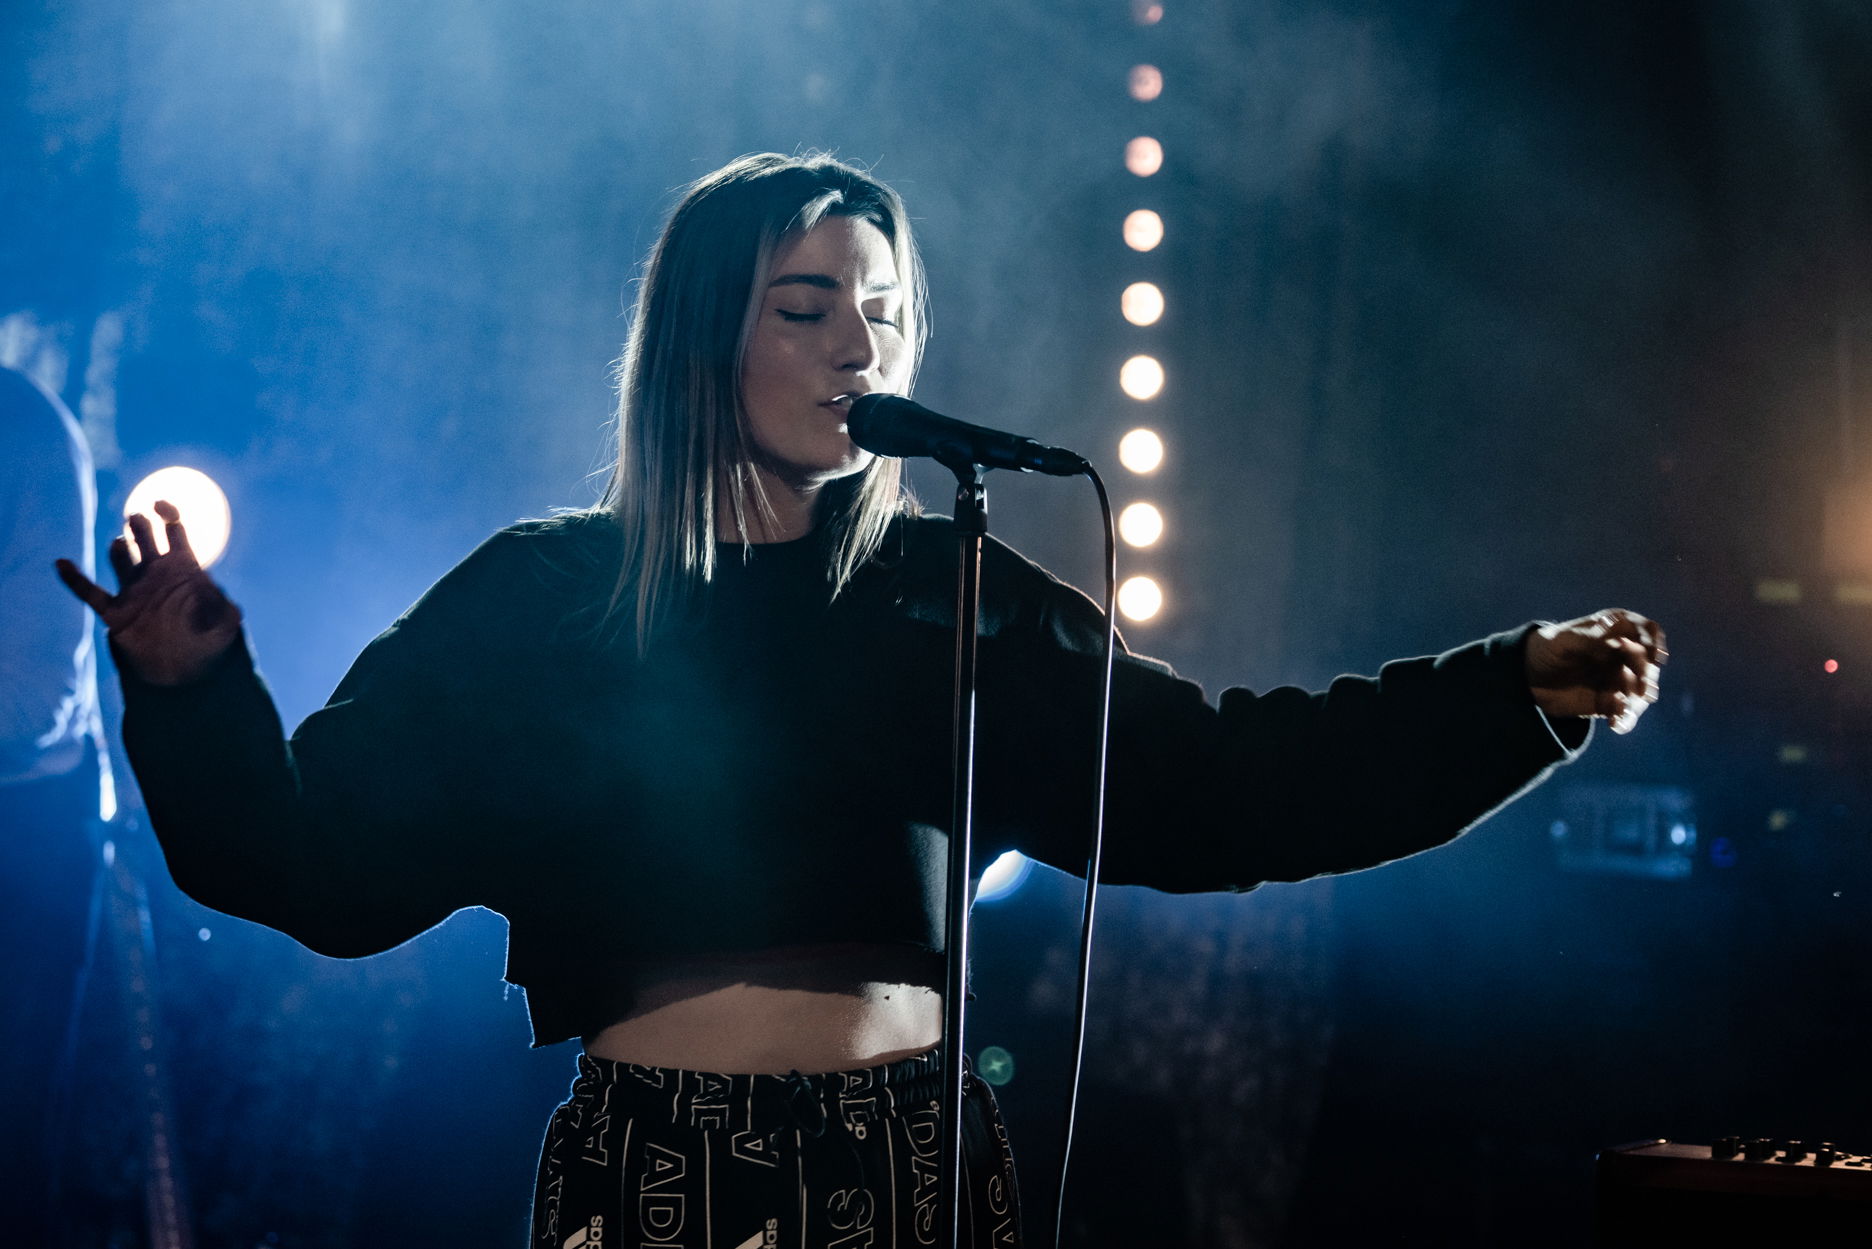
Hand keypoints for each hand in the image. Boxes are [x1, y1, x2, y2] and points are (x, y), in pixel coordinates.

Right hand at [55, 500, 242, 686]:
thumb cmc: (210, 642)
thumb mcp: (226, 623)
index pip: (174, 528)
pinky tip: (63, 564)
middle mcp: (156, 573)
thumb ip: (223, 607)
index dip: (167, 512)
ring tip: (122, 546)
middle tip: (137, 520)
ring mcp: (135, 591)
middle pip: (145, 537)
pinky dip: (75, 580)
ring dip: (119, 549)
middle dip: (140, 524)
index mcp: (184, 567)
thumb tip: (216, 593)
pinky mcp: (116, 613)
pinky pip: (91, 593)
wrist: (186, 670)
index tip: (160, 505)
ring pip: (120, 558)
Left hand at [1524, 609, 1665, 734]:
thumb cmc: (1548, 649)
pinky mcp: (1613, 701)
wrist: (1529, 677)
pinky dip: (1625, 719)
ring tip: (1621, 710)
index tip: (1655, 657)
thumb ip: (1590, 636)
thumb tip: (1616, 632)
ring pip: (1642, 690)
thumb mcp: (1563, 640)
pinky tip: (1615, 724)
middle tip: (1640, 691)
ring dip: (1637, 701)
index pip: (1646, 631)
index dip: (1654, 642)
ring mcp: (1621, 677)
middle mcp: (1625, 653)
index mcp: (1616, 629)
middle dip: (1646, 677)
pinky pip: (1626, 712)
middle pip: (1648, 664)